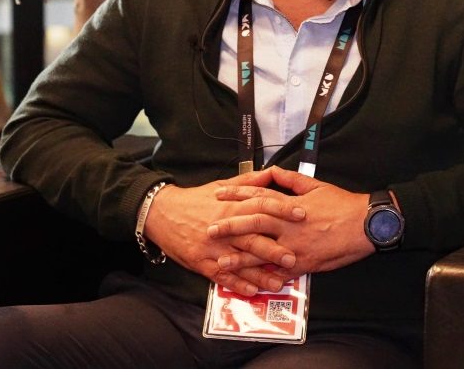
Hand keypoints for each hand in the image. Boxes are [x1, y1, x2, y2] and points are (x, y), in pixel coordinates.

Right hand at [142, 168, 305, 295]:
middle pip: (252, 239)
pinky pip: (222, 277)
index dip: (282, 210)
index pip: (261, 206)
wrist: (162, 213)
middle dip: (274, 250)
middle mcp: (223, 228)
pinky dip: (237, 285)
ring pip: (239, 263)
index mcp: (231, 207)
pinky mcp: (202, 263)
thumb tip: (272, 173)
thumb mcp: (222, 186)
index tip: (301, 215)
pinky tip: (252, 291)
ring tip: (279, 282)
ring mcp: (212, 248)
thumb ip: (248, 182)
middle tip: (294, 257)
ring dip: (260, 274)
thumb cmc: (195, 200)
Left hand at [211, 166, 373, 278]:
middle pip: (254, 223)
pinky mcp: (304, 263)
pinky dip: (265, 278)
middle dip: (230, 226)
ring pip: (262, 252)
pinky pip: (280, 273)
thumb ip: (292, 180)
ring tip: (220, 262)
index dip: (237, 195)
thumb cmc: (343, 204)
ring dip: (239, 258)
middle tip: (209, 229)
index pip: (258, 196)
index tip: (218, 195)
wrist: (365, 225)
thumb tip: (273, 170)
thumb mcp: (317, 186)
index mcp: (291, 204)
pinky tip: (250, 283)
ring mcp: (295, 246)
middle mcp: (290, 225)